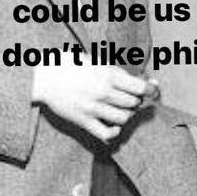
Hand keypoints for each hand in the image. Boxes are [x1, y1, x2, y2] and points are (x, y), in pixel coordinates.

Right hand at [31, 52, 149, 141]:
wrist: (45, 77)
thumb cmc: (71, 65)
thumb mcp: (96, 61)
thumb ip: (116, 72)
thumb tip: (137, 80)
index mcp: (107, 74)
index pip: (139, 87)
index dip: (149, 89)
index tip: (151, 89)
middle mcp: (103, 92)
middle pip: (133, 103)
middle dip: (135, 101)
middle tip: (130, 97)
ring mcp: (93, 108)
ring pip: (123, 118)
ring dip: (127, 114)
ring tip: (121, 108)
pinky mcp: (84, 121)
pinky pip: (106, 134)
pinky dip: (115, 132)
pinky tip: (115, 125)